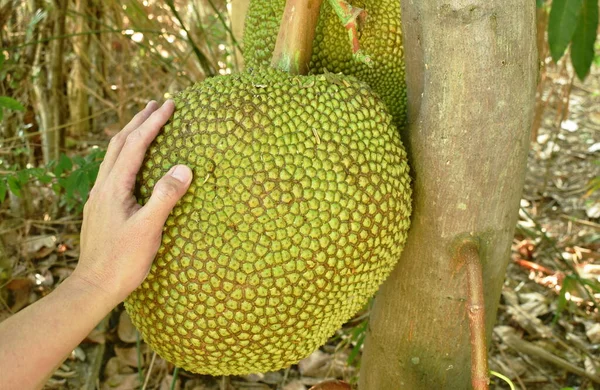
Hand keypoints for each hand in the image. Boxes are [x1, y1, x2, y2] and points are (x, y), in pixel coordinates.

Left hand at [72, 100, 192, 304]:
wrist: (94, 286)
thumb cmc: (122, 261)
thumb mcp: (148, 228)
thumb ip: (165, 196)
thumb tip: (184, 167)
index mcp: (114, 186)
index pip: (135, 145)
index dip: (152, 123)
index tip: (168, 105)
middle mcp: (103, 186)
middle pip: (119, 143)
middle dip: (138, 121)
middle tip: (155, 104)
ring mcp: (100, 196)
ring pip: (113, 155)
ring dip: (130, 135)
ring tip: (144, 124)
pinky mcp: (102, 207)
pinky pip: (114, 169)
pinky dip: (126, 154)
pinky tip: (132, 163)